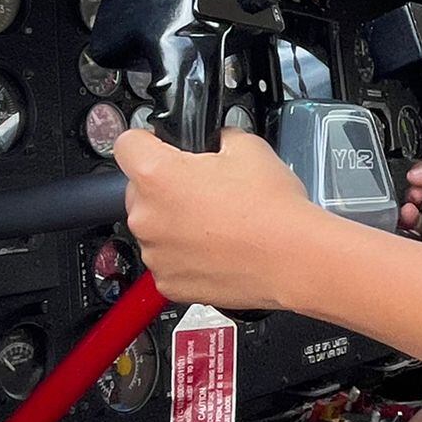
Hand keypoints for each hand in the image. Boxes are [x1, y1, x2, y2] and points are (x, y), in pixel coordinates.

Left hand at [114, 127, 321, 308]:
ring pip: (156, 226)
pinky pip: (168, 259)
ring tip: (220, 221)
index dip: (148, 140)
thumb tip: (216, 143)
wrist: (293, 258)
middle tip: (208, 188)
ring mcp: (155, 253)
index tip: (161, 145)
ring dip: (177, 221)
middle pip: (140, 189)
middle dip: (168, 185)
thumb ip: (219, 138)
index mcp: (157, 175)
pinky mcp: (168, 283)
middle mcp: (146, 216)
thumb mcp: (250, 147)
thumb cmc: (272, 209)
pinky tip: (219, 247)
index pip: (127, 143)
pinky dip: (187, 254)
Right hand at [403, 154, 421, 259]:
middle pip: (420, 207)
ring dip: (409, 223)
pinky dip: (418, 247)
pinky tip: (415, 237)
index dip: (417, 182)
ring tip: (410, 215)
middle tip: (412, 200)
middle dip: (409, 202)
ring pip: (419, 230)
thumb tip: (418, 171)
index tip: (415, 183)